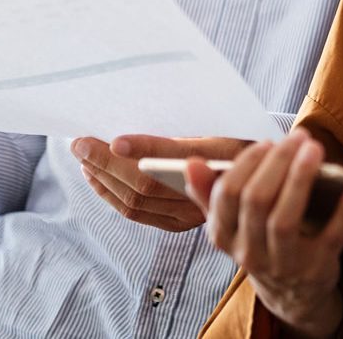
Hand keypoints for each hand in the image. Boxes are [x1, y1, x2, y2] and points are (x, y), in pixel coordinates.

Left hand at [73, 134, 250, 230]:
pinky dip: (111, 196)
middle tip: (80, 143)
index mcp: (225, 156)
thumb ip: (181, 126)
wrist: (262, 169)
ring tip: (84, 158)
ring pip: (137, 202)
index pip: (177, 155)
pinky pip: (138, 214)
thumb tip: (132, 122)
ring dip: (103, 179)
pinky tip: (97, 179)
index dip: (144, 149)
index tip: (114, 139)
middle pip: (147, 184)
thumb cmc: (233, 135)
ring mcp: (193, 212)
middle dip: (107, 163)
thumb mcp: (218, 120)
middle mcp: (210, 190)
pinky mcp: (180, 223)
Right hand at [183, 130, 342, 338]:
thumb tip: (191, 163)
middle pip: (257, 201)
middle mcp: (249, 252)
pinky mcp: (316, 268)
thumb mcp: (232, 223)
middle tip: (298, 137)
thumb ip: (210, 193)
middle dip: (277, 163)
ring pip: (285, 219)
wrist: (292, 293)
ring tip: (315, 150)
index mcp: (225, 235)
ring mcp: (283, 263)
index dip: (247, 164)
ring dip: (300, 180)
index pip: (227, 195)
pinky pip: (330, 238)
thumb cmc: (261, 242)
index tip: (267, 142)